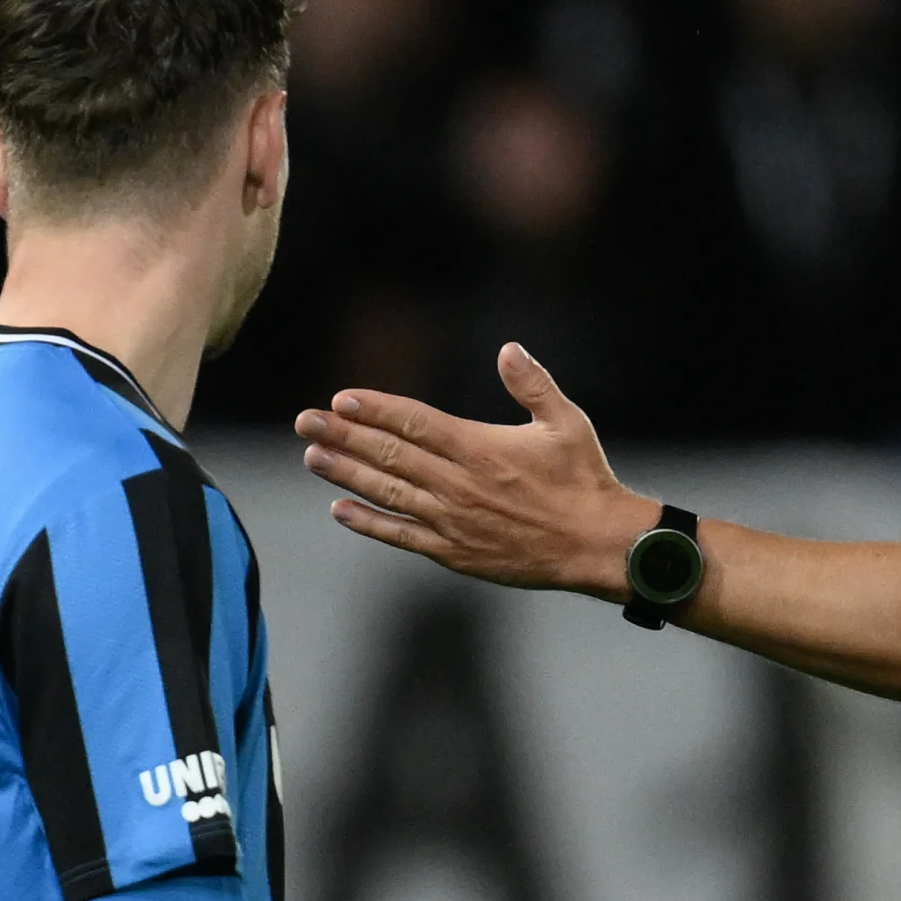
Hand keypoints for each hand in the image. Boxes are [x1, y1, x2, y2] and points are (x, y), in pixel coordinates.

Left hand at [298, 345, 651, 598]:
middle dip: (343, 435)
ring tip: (311, 457)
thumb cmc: (584, 480)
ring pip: (386, 492)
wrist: (595, 546)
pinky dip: (368, 523)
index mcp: (480, 448)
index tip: (341, 399)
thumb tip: (508, 349)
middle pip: (389, 454)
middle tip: (305, 422)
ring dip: (345, 473)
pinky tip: (339, 509)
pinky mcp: (453, 552)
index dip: (375, 410)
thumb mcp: (567, 422)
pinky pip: (400, 535)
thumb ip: (533, 384)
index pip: (415, 423)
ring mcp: (452, 521)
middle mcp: (458, 484)